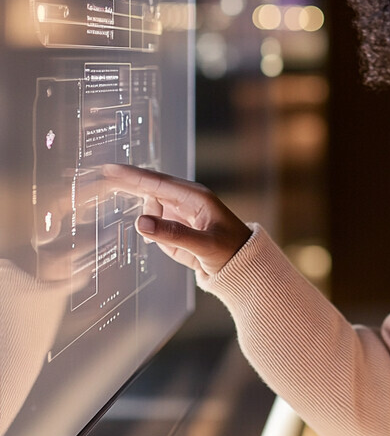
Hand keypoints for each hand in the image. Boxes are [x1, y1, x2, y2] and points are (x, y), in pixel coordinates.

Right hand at [102, 164, 251, 276]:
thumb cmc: (230, 250)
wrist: (240, 265)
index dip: (132, 176)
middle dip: (128, 186)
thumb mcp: (204, 244)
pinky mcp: (174, 227)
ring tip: (183, 242)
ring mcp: (178, 214)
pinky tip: (170, 243)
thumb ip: (174, 235)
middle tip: (101, 179)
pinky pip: (155, 225)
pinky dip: (152, 230)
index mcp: (194, 197)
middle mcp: (184, 201)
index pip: (156, 182)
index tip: (109, 169)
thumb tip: (141, 222)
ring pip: (150, 211)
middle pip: (149, 189)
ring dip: (152, 223)